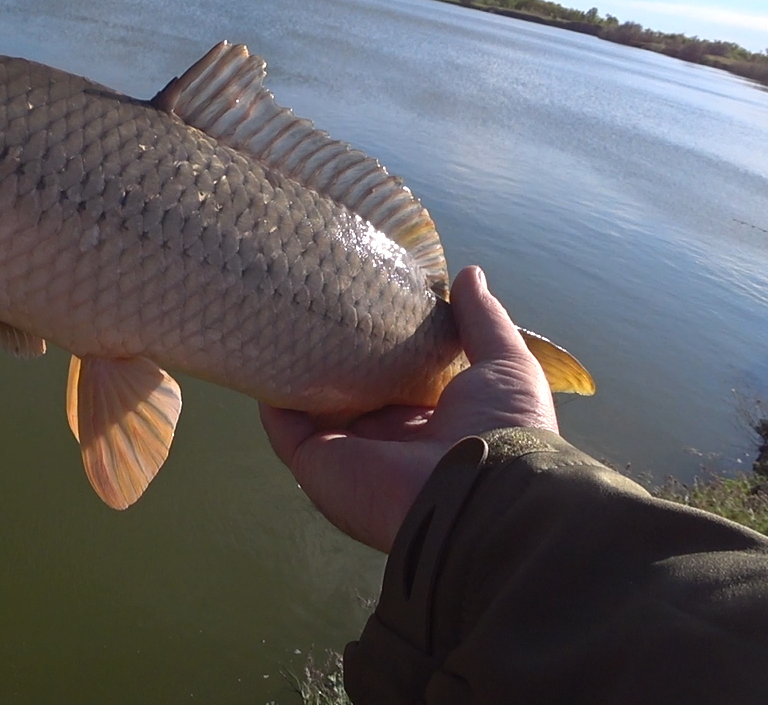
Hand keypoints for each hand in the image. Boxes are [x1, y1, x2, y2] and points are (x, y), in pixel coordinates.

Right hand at [260, 266, 557, 550]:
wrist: (480, 494)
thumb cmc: (501, 428)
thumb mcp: (504, 364)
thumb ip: (481, 321)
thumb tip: (469, 273)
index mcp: (430, 419)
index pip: (396, 376)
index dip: (382, 340)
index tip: (367, 297)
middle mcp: (386, 438)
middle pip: (348, 387)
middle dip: (332, 348)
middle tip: (315, 297)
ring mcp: (348, 451)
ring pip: (310, 403)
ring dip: (295, 365)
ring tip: (280, 311)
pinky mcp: (316, 462)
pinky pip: (283, 423)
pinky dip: (270, 391)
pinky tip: (263, 348)